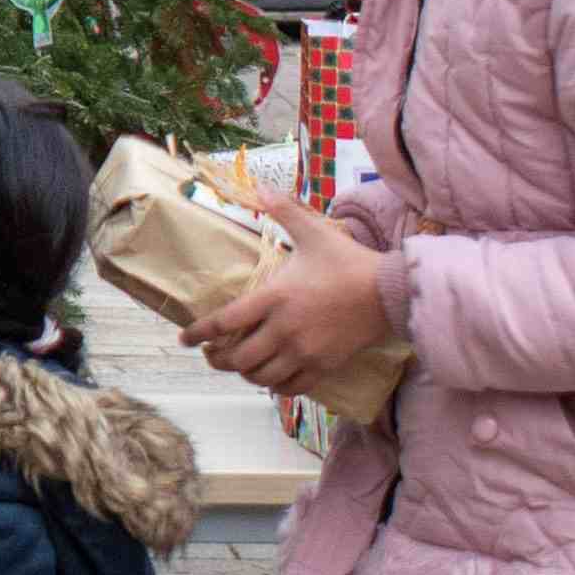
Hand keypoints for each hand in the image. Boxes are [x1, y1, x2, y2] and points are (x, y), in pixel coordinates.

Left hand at [190, 216, 391, 394]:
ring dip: (244, 373)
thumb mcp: (313, 232)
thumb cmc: (348, 261)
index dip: (199, 333)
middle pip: (238, 357)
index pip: (225, 322)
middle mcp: (284, 329)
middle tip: (212, 354)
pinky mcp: (323, 366)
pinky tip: (271, 378)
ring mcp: (304, 352)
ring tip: (239, 365)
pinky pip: (290, 387)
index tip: (185, 339)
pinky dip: (275, 386)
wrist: (389, 292)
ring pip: (261, 376)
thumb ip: (283, 210)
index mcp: (275, 297)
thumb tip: (260, 187)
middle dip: (218, 359)